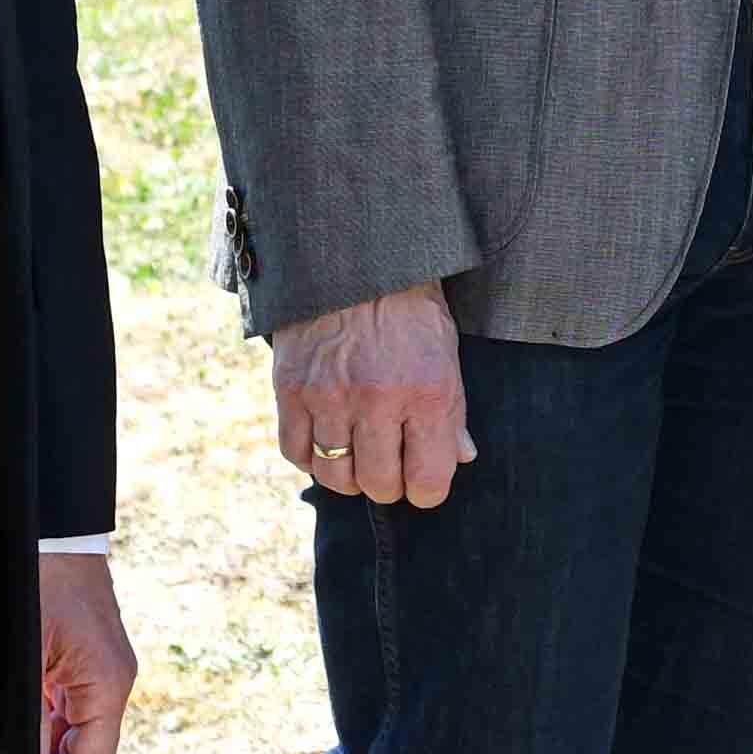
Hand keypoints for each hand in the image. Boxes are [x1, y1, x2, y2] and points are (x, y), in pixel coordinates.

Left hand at [3, 554, 139, 753]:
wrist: (53, 533)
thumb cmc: (40, 582)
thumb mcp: (28, 657)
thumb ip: (29, 716)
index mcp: (106, 685)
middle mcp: (111, 684)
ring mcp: (99, 673)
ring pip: (74, 735)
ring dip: (37, 749)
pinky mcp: (83, 662)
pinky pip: (68, 710)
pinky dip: (40, 725)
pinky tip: (9, 721)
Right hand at [270, 283, 470, 506]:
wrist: (357, 262)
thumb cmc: (411, 311)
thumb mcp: (446, 355)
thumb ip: (453, 413)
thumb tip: (461, 459)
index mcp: (427, 392)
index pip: (428, 479)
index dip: (428, 491)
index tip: (424, 484)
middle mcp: (378, 400)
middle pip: (379, 485)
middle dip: (389, 485)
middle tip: (391, 468)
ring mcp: (330, 396)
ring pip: (335, 476)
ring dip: (350, 476)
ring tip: (359, 458)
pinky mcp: (291, 390)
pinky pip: (296, 452)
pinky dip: (311, 458)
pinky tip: (326, 443)